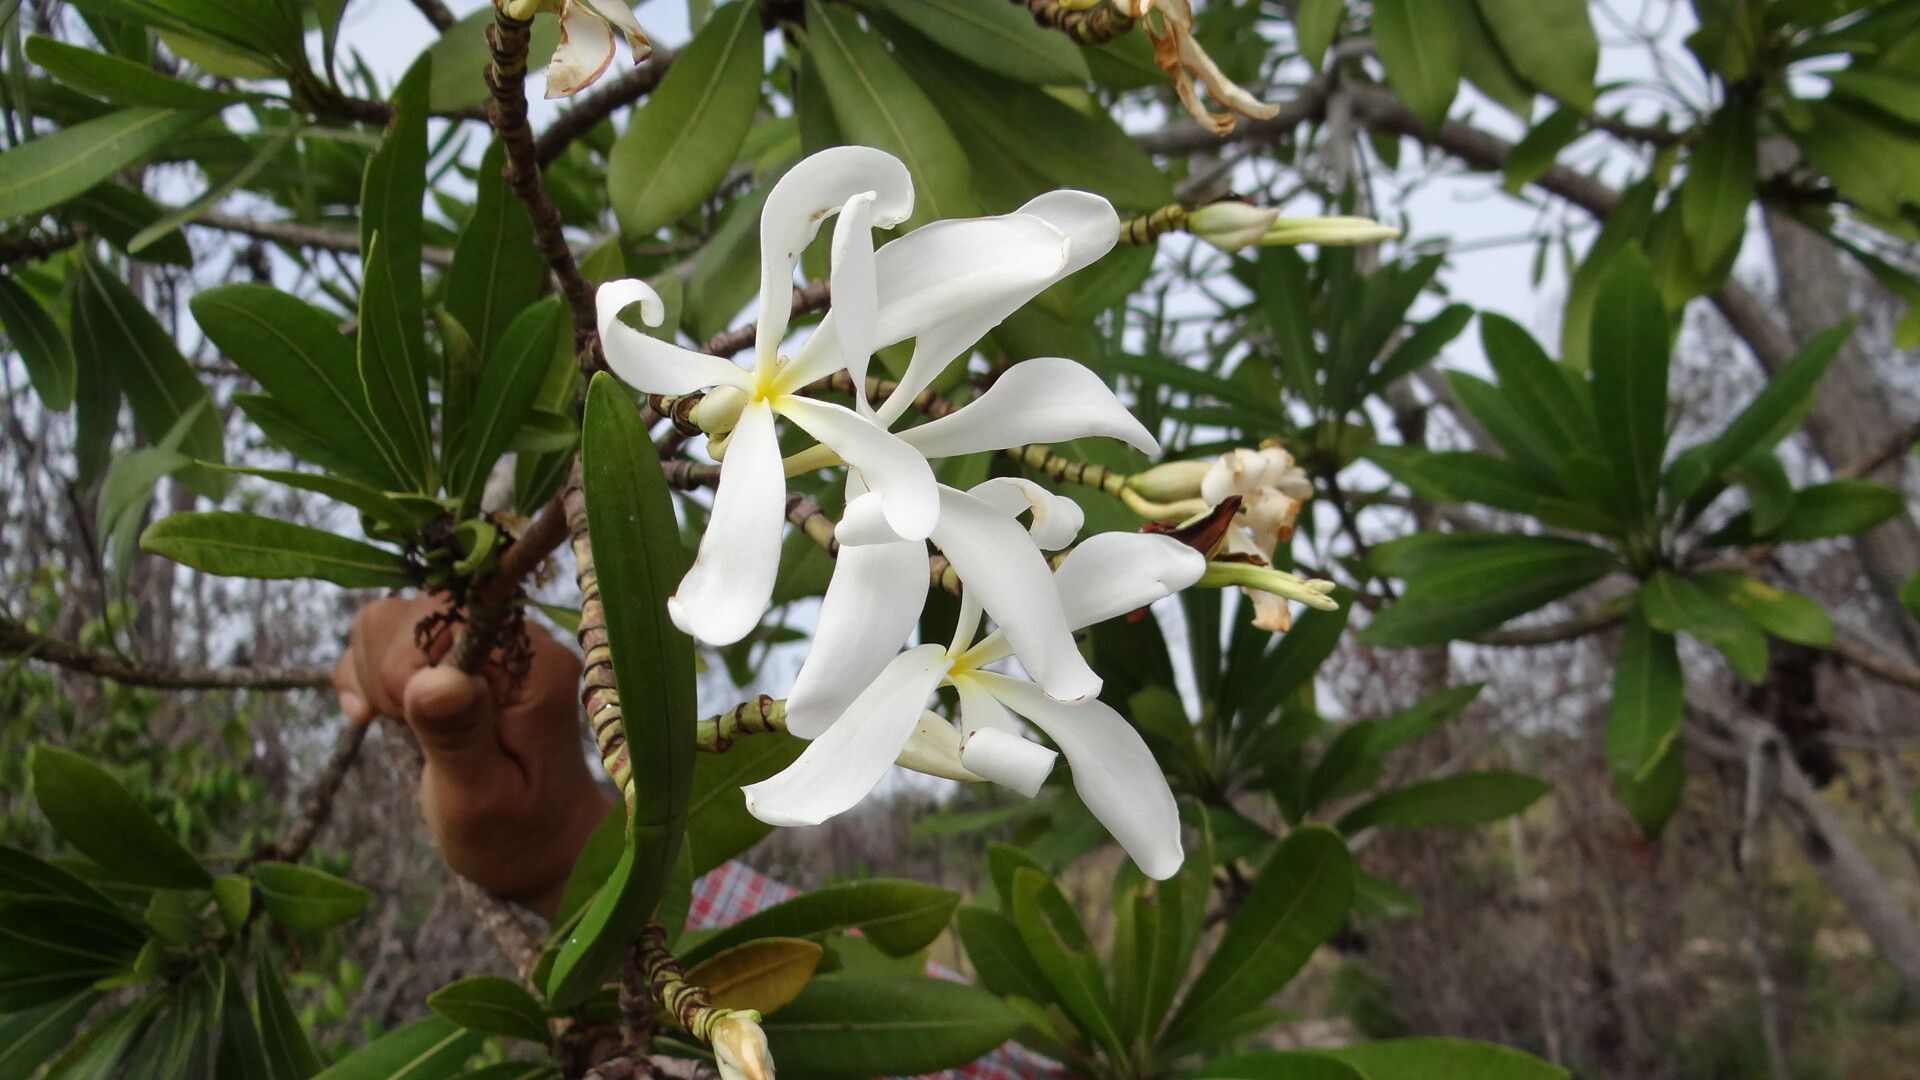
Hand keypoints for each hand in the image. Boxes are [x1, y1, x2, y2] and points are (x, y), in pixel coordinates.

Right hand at [333, 596, 612, 918]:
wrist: (535, 845)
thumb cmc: (515, 832)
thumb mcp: (482, 797)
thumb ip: (458, 735)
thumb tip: (430, 677)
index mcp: (534, 666)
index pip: (451, 616)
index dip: (408, 663)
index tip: (405, 717)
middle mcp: (512, 641)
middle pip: (416, 609)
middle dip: (387, 671)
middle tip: (402, 726)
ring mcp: (479, 646)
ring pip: (390, 618)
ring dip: (371, 673)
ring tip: (394, 725)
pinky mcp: (447, 660)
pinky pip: (382, 638)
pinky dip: (362, 675)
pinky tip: (371, 716)